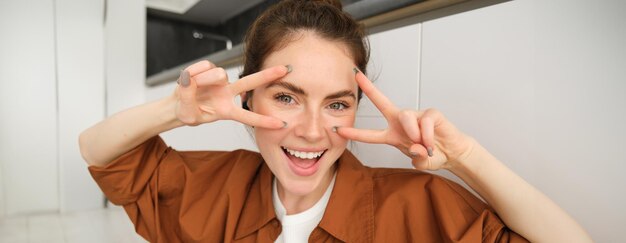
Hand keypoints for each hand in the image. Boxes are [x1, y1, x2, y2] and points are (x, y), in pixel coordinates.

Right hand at [174, 60, 287, 128]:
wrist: (177, 103)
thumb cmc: (186, 112)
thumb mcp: (186, 114)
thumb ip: (187, 97)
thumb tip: (189, 79)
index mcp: (226, 110)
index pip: (247, 117)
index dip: (263, 121)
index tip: (282, 125)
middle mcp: (227, 93)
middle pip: (249, 83)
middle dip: (267, 76)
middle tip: (285, 69)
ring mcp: (220, 81)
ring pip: (219, 74)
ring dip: (204, 80)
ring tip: (191, 85)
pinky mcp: (210, 68)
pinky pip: (205, 66)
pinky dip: (195, 71)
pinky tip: (189, 78)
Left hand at [336, 71, 474, 169]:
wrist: (453, 153)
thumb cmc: (433, 154)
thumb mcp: (420, 161)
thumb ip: (416, 158)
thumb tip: (416, 147)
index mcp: (393, 134)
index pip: (370, 134)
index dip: (355, 133)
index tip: (338, 130)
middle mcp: (401, 121)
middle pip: (382, 102)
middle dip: (369, 88)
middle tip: (356, 76)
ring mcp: (416, 115)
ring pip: (405, 116)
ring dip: (412, 133)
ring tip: (421, 144)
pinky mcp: (431, 113)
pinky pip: (424, 122)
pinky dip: (427, 135)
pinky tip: (431, 143)